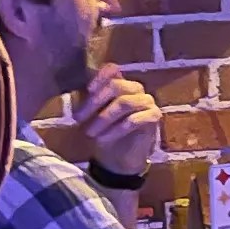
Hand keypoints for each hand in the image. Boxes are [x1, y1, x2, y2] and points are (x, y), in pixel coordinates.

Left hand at [69, 63, 162, 177]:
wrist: (119, 159)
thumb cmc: (105, 133)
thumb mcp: (92, 115)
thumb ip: (89, 100)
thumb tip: (75, 91)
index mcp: (120, 85)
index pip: (113, 70)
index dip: (99, 77)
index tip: (87, 90)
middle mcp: (136, 90)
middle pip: (117, 85)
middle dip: (94, 102)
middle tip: (78, 118)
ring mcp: (147, 102)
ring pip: (125, 102)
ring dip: (103, 118)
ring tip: (90, 133)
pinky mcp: (154, 117)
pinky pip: (134, 120)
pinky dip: (116, 130)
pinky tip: (103, 139)